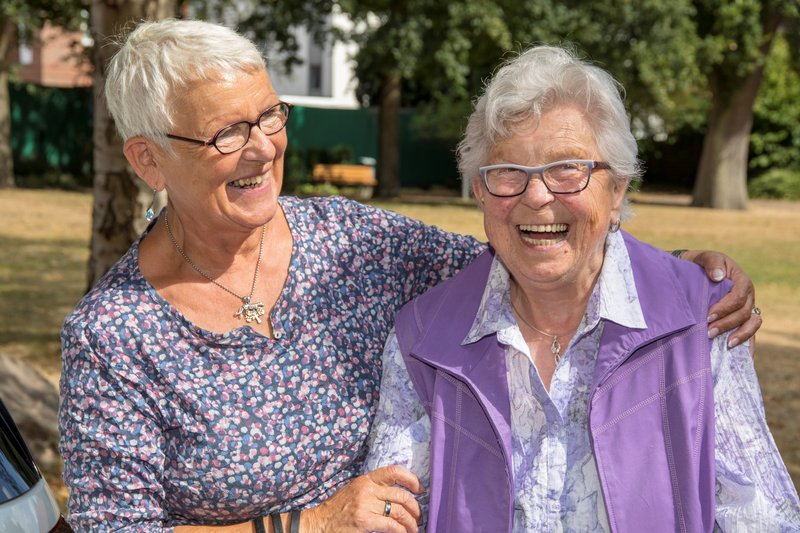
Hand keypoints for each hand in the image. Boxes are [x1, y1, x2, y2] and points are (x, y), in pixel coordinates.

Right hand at [303, 466, 422, 532]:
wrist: (318, 524)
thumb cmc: (337, 510)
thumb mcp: (354, 491)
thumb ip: (373, 490)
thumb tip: (397, 495)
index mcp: (366, 480)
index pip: (394, 472)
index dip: (411, 479)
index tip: (419, 489)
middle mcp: (367, 489)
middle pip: (402, 495)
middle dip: (415, 508)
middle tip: (418, 517)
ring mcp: (366, 505)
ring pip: (400, 512)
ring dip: (411, 523)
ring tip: (413, 529)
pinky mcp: (365, 521)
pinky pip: (392, 525)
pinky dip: (402, 531)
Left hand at [681, 250, 761, 348]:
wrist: (695, 271)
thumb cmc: (700, 264)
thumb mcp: (705, 258)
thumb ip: (712, 263)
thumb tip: (719, 276)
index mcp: (742, 281)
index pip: (738, 297)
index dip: (725, 308)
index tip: (708, 316)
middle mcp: (748, 297)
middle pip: (744, 313)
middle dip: (727, 324)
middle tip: (708, 332)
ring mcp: (746, 309)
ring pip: (751, 324)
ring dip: (740, 335)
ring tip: (726, 344)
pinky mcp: (741, 319)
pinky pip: (750, 332)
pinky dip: (747, 343)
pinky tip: (740, 355)